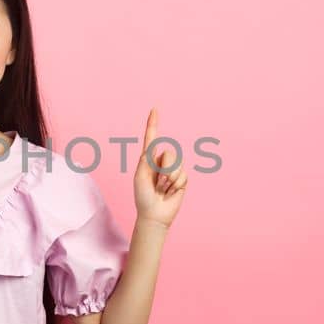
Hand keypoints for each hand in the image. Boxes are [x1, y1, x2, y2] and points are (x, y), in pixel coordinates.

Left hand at [133, 107, 187, 228]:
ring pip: (177, 165)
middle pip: (169, 154)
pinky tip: (170, 192)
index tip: (154, 109)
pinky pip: (183, 176)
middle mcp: (161, 162)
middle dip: (163, 171)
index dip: (153, 123)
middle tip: (157, 184)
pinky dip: (176, 185)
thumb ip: (146, 160)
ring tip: (162, 190)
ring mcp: (173, 170)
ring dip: (169, 180)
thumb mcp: (140, 176)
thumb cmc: (143, 197)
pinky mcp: (182, 179)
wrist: (154, 214)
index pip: (152, 138)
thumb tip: (153, 146)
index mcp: (148, 159)